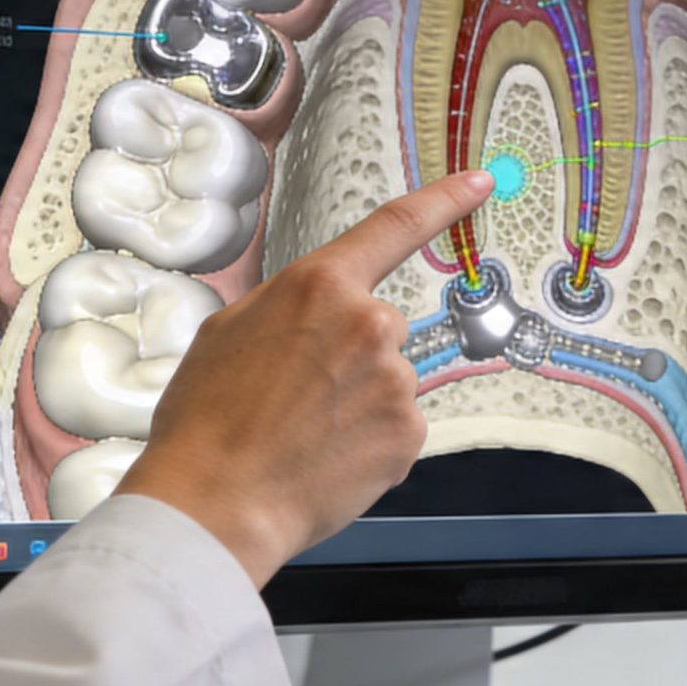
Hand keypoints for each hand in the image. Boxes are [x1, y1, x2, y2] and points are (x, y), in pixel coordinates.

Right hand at [115, 169, 494, 587]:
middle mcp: (369, 323)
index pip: (396, 225)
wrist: (216, 502)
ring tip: (299, 433)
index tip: (479, 183)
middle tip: (292, 397)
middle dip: (346, 357)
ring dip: (355, 403)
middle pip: (376, 328)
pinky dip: (367, 442)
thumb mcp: (229, 330)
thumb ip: (288, 306)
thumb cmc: (208, 420)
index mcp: (320, 285)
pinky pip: (394, 426)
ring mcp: (395, 380)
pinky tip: (325, 458)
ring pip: (385, 381)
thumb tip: (314, 314)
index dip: (445, 200)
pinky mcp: (408, 432)